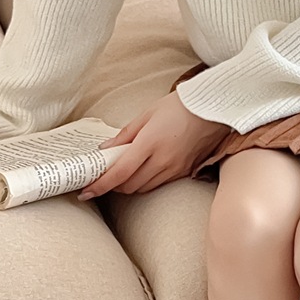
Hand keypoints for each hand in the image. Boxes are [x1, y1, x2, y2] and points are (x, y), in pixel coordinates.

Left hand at [78, 92, 231, 198]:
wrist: (213, 111)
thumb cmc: (180, 107)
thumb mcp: (147, 114)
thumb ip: (124, 135)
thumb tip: (105, 150)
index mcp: (150, 143)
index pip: (119, 172)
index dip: (100, 185)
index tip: (86, 192)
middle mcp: (162, 161)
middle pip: (128, 186)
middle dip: (113, 185)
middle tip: (103, 176)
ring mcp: (174, 170)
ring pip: (142, 188)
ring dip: (128, 185)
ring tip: (122, 172)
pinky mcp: (183, 173)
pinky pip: (157, 185)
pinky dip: (144, 182)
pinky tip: (142, 171)